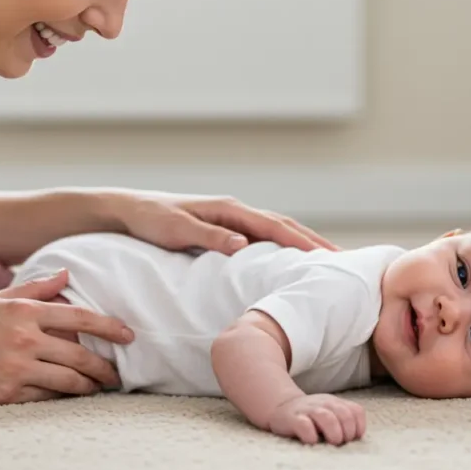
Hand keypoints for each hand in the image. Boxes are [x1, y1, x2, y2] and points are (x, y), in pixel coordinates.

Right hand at [0, 270, 132, 403]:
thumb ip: (34, 288)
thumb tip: (66, 275)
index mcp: (24, 312)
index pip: (79, 317)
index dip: (109, 327)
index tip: (128, 335)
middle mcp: (24, 339)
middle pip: (80, 356)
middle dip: (105, 367)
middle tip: (118, 374)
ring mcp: (15, 368)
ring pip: (68, 381)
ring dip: (89, 387)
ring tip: (99, 388)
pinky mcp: (5, 393)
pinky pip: (45, 397)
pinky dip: (61, 397)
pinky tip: (69, 397)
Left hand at [111, 192, 339, 255]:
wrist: (128, 210)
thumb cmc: (150, 220)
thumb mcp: (176, 230)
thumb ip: (209, 236)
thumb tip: (244, 245)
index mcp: (228, 209)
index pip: (274, 226)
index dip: (301, 242)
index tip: (326, 257)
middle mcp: (234, 211)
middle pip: (283, 225)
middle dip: (313, 241)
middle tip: (342, 260)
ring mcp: (230, 218)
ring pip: (275, 230)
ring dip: (301, 242)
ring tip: (326, 259)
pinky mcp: (223, 228)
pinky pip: (261, 236)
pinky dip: (282, 244)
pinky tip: (289, 259)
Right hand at [267, 394, 366, 445]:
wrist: (281, 407)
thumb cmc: (312, 417)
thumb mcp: (330, 412)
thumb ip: (345, 421)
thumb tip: (356, 440)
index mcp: (336, 403)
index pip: (356, 412)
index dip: (358, 427)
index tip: (351, 439)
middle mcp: (324, 404)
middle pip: (345, 415)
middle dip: (347, 433)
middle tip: (340, 442)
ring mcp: (308, 410)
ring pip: (327, 418)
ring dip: (334, 433)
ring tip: (331, 443)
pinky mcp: (293, 419)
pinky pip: (304, 426)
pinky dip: (311, 436)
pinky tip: (312, 441)